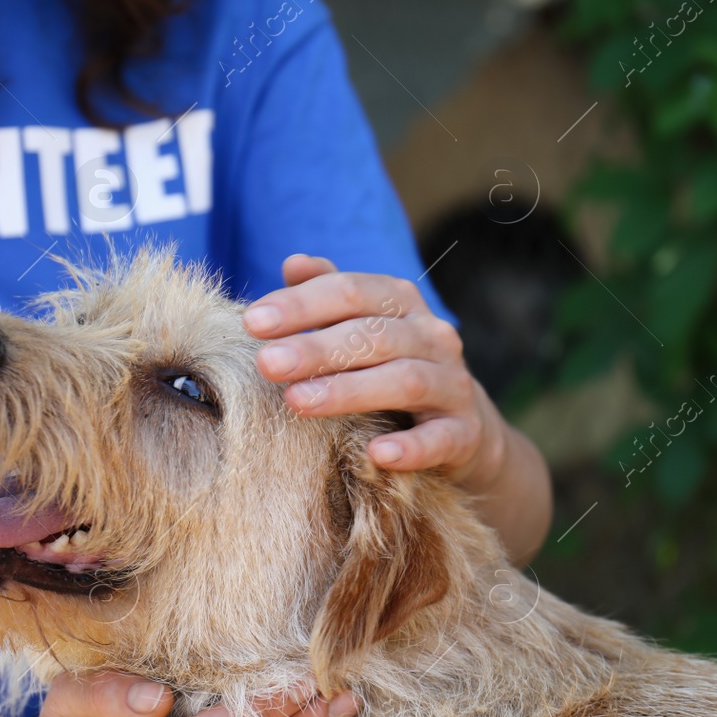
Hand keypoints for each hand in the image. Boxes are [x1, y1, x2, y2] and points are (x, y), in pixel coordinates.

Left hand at [243, 254, 504, 486]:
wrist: (463, 426)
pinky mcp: (465, 433)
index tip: (252, 322)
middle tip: (267, 363)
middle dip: (316, 348)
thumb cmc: (391, 368)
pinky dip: (410, 446)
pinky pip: (439, 438)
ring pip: (404, 381)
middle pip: (372, 335)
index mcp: (401, 303)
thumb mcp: (363, 327)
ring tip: (297, 402)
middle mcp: (432, 336)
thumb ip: (329, 296)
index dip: (301, 304)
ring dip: (348, 391)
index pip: (350, 291)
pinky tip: (376, 453)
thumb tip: (294, 263)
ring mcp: (453, 384)